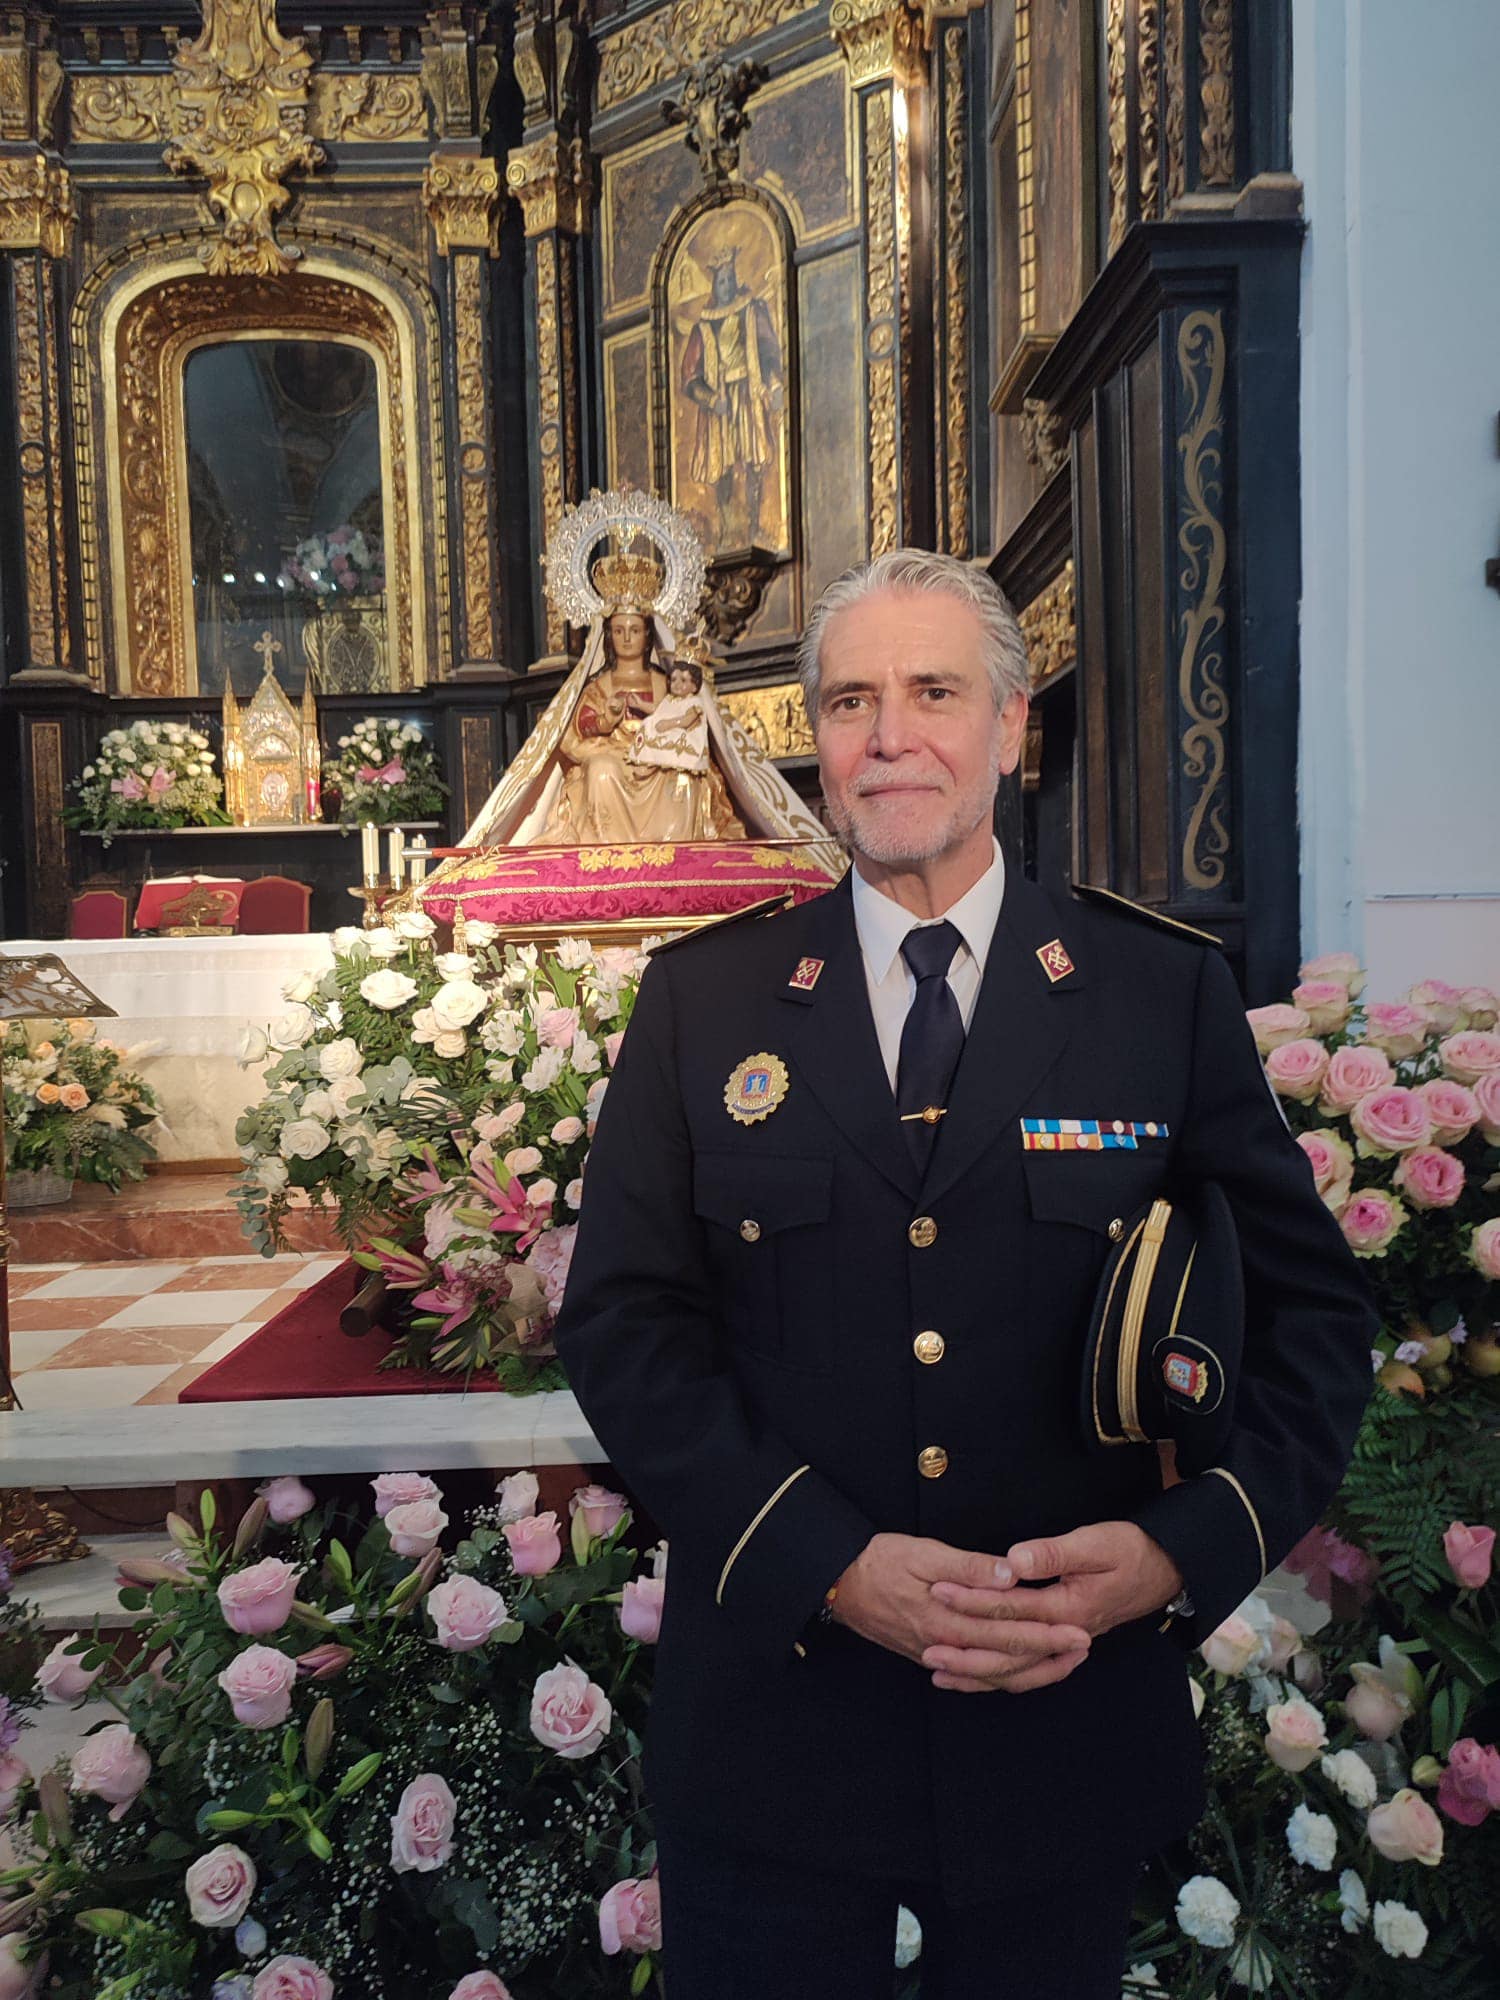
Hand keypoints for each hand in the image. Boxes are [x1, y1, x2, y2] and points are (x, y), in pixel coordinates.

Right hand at [830, 1533, 1091, 1694]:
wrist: (834, 1582)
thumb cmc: (878, 1560)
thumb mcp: (922, 1552)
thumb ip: (968, 1566)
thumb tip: (1009, 1575)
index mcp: (947, 1619)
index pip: (1007, 1632)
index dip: (1046, 1634)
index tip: (1079, 1632)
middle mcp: (944, 1645)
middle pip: (1005, 1658)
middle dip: (1048, 1654)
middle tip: (1083, 1647)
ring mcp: (934, 1654)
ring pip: (990, 1673)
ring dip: (1029, 1669)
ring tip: (1061, 1662)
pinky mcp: (925, 1654)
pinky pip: (970, 1674)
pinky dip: (996, 1677)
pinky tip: (1012, 1675)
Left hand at [924, 1522, 1182, 1692]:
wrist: (1167, 1571)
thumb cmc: (1131, 1551)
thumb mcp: (1095, 1543)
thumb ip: (1053, 1553)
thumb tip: (1014, 1561)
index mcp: (1068, 1608)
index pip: (1011, 1608)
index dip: (973, 1599)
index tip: (939, 1590)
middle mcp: (1064, 1633)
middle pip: (1007, 1649)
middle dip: (964, 1645)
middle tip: (926, 1643)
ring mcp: (1064, 1644)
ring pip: (1015, 1669)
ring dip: (976, 1670)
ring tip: (938, 1669)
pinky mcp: (1062, 1643)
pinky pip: (1027, 1670)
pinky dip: (997, 1674)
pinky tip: (972, 1675)